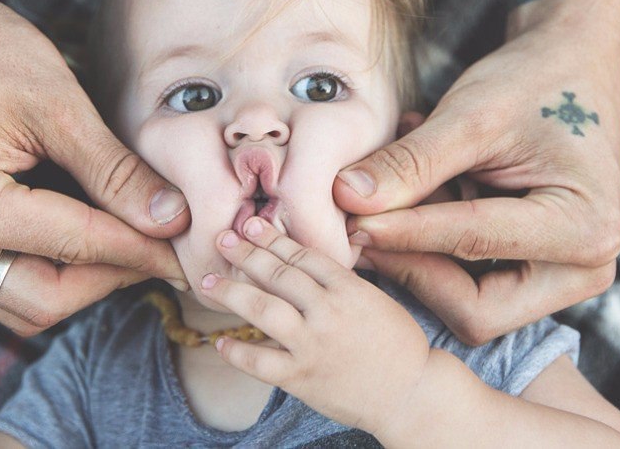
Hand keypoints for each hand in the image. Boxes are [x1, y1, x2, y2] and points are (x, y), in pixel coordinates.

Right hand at [0, 0, 189, 334]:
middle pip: (44, 301)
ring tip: (130, 240)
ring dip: (80, 281)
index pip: (76, 247)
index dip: (143, 250)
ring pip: (20, 302)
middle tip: (164, 251)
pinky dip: (46, 267)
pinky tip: (86, 232)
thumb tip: (171, 221)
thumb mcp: (55, 100)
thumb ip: (113, 170)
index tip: (189, 250)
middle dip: (111, 279)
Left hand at [200, 217, 430, 437]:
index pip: (303, 256)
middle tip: (222, 239)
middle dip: (246, 254)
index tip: (252, 225)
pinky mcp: (302, 378)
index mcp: (349, 288)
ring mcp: (313, 345)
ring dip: (230, 292)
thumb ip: (341, 281)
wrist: (412, 395)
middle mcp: (328, 312)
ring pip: (263, 309)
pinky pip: (259, 362)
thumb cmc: (398, 344)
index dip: (273, 238)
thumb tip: (304, 258)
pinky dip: (236, 351)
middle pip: (278, 274)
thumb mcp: (376, 299)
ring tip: (207, 281)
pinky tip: (220, 341)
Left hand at [335, 0, 619, 343]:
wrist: (568, 68)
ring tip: (396, 186)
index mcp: (585, 230)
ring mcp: (560, 278)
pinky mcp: (532, 273)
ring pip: (463, 303)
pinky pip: (465, 283)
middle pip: (475, 311)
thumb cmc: (530, 82)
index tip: (349, 221)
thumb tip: (346, 199)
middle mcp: (584, 270)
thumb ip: (410, 162)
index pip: (473, 248)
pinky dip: (428, 243)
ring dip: (416, 253)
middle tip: (361, 224)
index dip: (404, 236)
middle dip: (412, 267)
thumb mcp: (469, 115)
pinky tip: (414, 190)